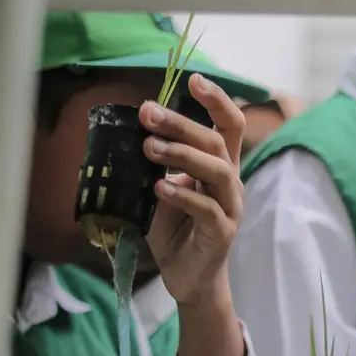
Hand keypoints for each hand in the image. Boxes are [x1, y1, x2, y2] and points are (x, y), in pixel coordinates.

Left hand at [142, 73, 245, 307]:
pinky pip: (206, 209)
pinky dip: (182, 195)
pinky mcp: (222, 232)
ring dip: (180, 155)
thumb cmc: (175, 229)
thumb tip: (126, 132)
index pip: (229, 125)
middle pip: (216, 142)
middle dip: (181, 123)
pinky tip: (159, 188)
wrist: (187, 276)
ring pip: (216, 170)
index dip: (217, 101)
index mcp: (219, 166)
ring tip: (149, 148)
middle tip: (148, 113)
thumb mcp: (159, 188)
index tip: (193, 79)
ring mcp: (229, 207)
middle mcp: (230, 182)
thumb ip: (152, 164)